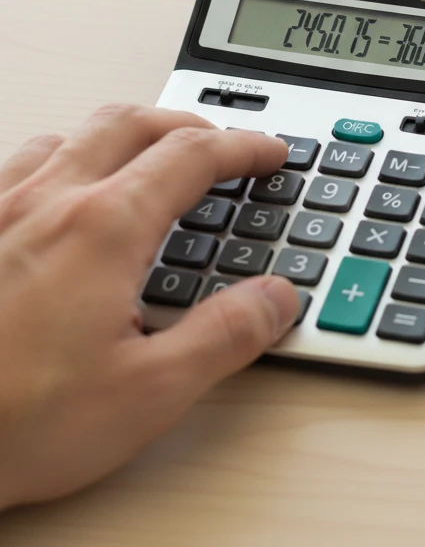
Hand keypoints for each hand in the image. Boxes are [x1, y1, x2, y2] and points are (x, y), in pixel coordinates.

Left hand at [0, 105, 299, 509]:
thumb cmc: (10, 424)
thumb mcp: (148, 393)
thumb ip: (225, 336)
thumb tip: (277, 298)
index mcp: (102, 229)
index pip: (192, 157)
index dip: (243, 149)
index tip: (269, 154)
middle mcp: (45, 204)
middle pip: (132, 123)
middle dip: (189, 126)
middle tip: (222, 148)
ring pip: (71, 136)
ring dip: (125, 137)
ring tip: (150, 163)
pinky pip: (17, 164)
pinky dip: (65, 160)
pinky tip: (65, 197)